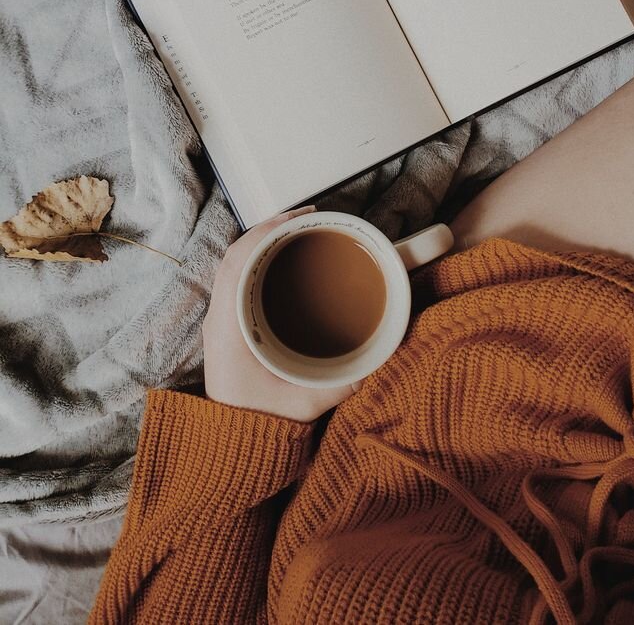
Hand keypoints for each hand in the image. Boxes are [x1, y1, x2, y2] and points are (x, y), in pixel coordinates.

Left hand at [202, 207, 359, 422]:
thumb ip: (344, 383)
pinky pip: (235, 278)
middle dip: (270, 229)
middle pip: (235, 255)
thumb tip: (380, 355)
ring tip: (298, 232)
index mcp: (229, 328)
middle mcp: (218, 318)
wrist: (228, 450)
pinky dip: (256, 259)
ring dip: (262, 242)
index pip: (236, 262)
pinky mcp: (226, 326)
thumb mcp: (307, 404)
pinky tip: (282, 259)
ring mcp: (219, 321)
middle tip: (307, 219)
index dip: (265, 232)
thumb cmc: (262, 426)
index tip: (298, 218)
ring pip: (233, 264)